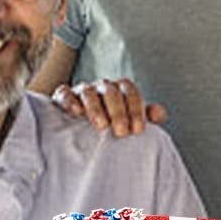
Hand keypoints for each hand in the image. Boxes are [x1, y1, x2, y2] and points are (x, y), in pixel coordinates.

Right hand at [51, 78, 166, 136]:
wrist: (82, 128)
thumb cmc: (113, 124)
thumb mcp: (131, 121)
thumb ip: (147, 116)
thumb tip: (157, 114)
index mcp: (120, 89)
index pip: (130, 91)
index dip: (136, 110)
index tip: (138, 130)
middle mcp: (102, 86)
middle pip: (111, 91)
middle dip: (118, 112)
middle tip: (121, 132)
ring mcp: (82, 90)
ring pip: (88, 92)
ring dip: (96, 108)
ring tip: (102, 127)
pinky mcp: (63, 97)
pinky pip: (65, 94)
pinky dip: (70, 101)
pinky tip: (76, 113)